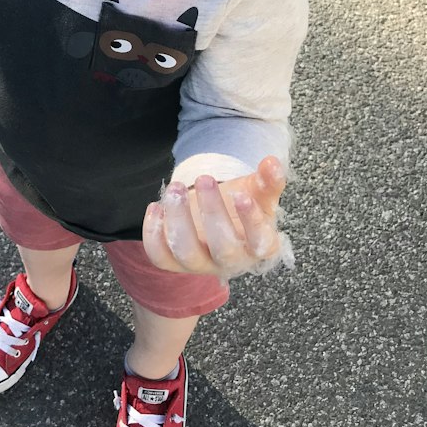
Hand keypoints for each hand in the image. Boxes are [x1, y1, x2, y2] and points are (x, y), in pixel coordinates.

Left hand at [142, 156, 289, 278]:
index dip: (250, 220)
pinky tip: (157, 206)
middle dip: (212, 212)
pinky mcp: (174, 261)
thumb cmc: (239, 206)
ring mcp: (201, 264)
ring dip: (178, 219)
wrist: (215, 217)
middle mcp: (232, 261)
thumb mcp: (257, 193)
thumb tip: (272, 162)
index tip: (239, 194)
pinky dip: (153, 232)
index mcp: (260, 246)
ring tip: (175, 188)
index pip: (260, 241)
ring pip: (187, 253)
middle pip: (223, 248)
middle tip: (204, 179)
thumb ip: (267, 180)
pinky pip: (160, 256)